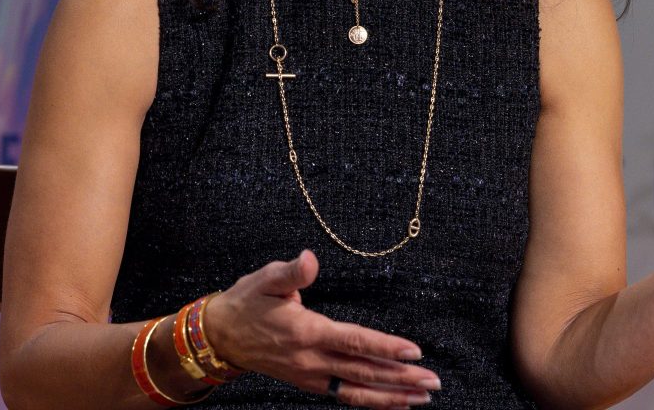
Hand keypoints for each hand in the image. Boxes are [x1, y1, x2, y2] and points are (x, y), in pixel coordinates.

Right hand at [202, 249, 440, 406]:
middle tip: (433, 381)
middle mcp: (312, 360)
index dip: (385, 347)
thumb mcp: (264, 280)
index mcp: (306, 332)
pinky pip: (347, 394)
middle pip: (364, 371)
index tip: (414, 351)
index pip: (354, 341)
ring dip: (393, 396)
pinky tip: (394, 402)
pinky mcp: (310, 383)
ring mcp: (311, 376)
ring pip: (359, 390)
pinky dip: (372, 401)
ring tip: (424, 397)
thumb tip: (309, 259)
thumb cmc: (247, 302)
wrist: (220, 336)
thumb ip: (290, 272)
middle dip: (401, 378)